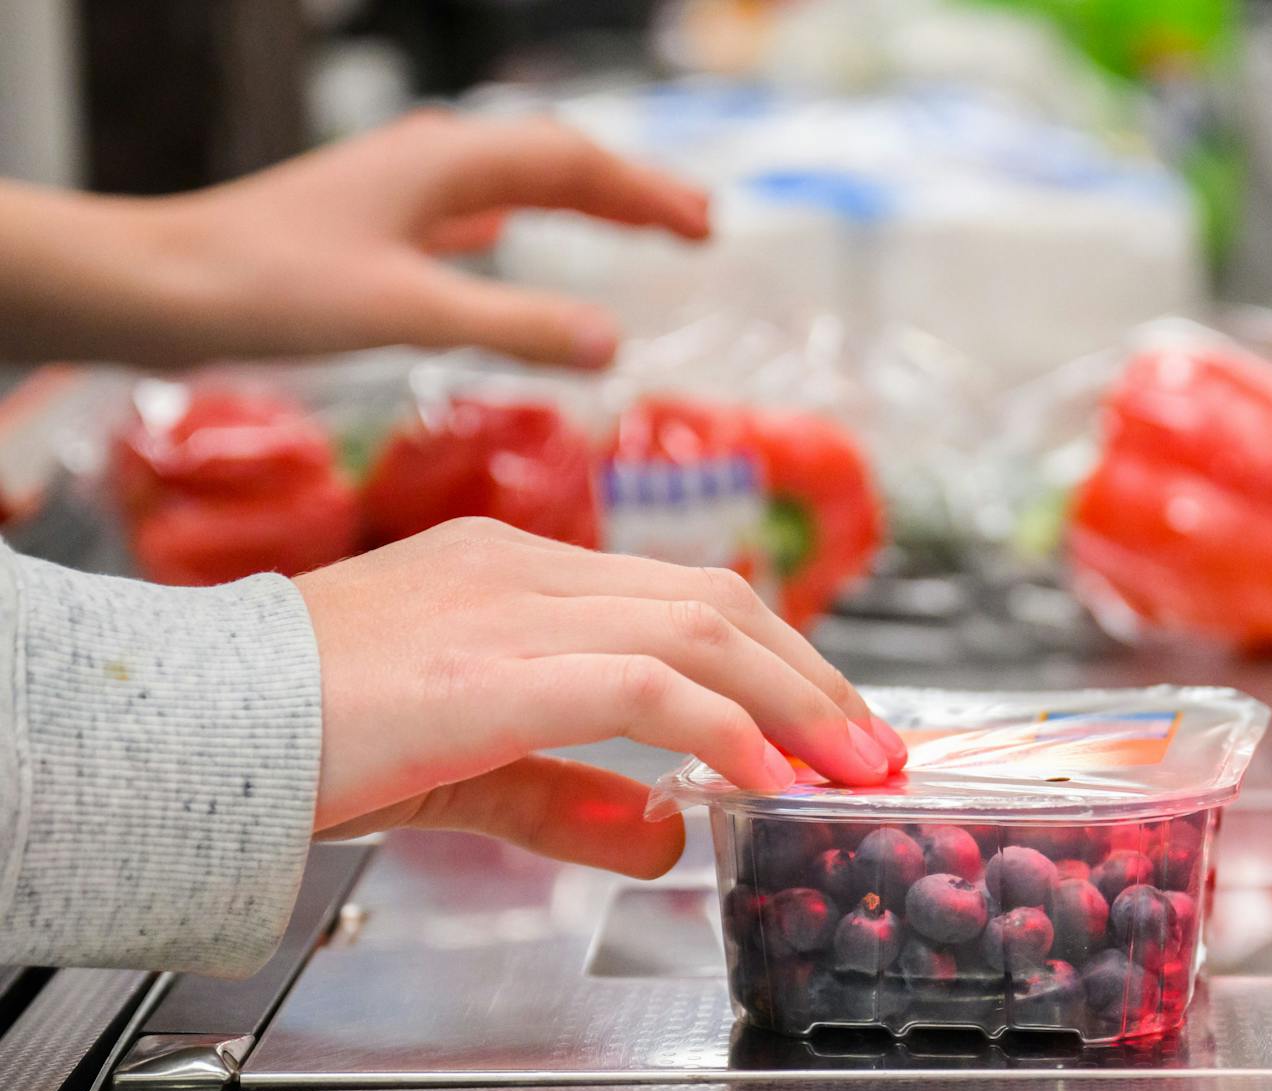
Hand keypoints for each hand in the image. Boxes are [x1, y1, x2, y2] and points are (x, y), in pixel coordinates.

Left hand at [0, 111, 707, 369]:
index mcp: (446, 163)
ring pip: (510, 182)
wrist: (159, 289)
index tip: (708, 227)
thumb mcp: (408, 312)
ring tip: (631, 227)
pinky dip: (510, 221)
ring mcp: (396, 192)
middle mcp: (427, 164)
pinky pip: (464, 212)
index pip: (574, 163)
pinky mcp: (368, 226)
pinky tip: (509, 238)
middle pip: (551, 161)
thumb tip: (616, 344)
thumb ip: (515, 328)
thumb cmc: (272, 289)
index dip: (646, 195)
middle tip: (695, 226)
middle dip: (627, 192)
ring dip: (576, 202)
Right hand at [295, 518, 906, 877]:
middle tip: (872, 750)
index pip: (684, 597)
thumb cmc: (294, 738)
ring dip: (795, 703)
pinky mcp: (490, 666)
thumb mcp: (461, 770)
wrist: (179, 727)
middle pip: (716, 602)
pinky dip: (721, 727)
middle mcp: (524, 571)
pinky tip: (766, 776)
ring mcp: (509, 607)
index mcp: (514, 573)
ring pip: (699, 630)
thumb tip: (665, 832)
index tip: (828, 722)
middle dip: (811, 680)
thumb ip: (565, 796)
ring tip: (852, 769)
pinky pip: (643, 683)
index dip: (775, 660)